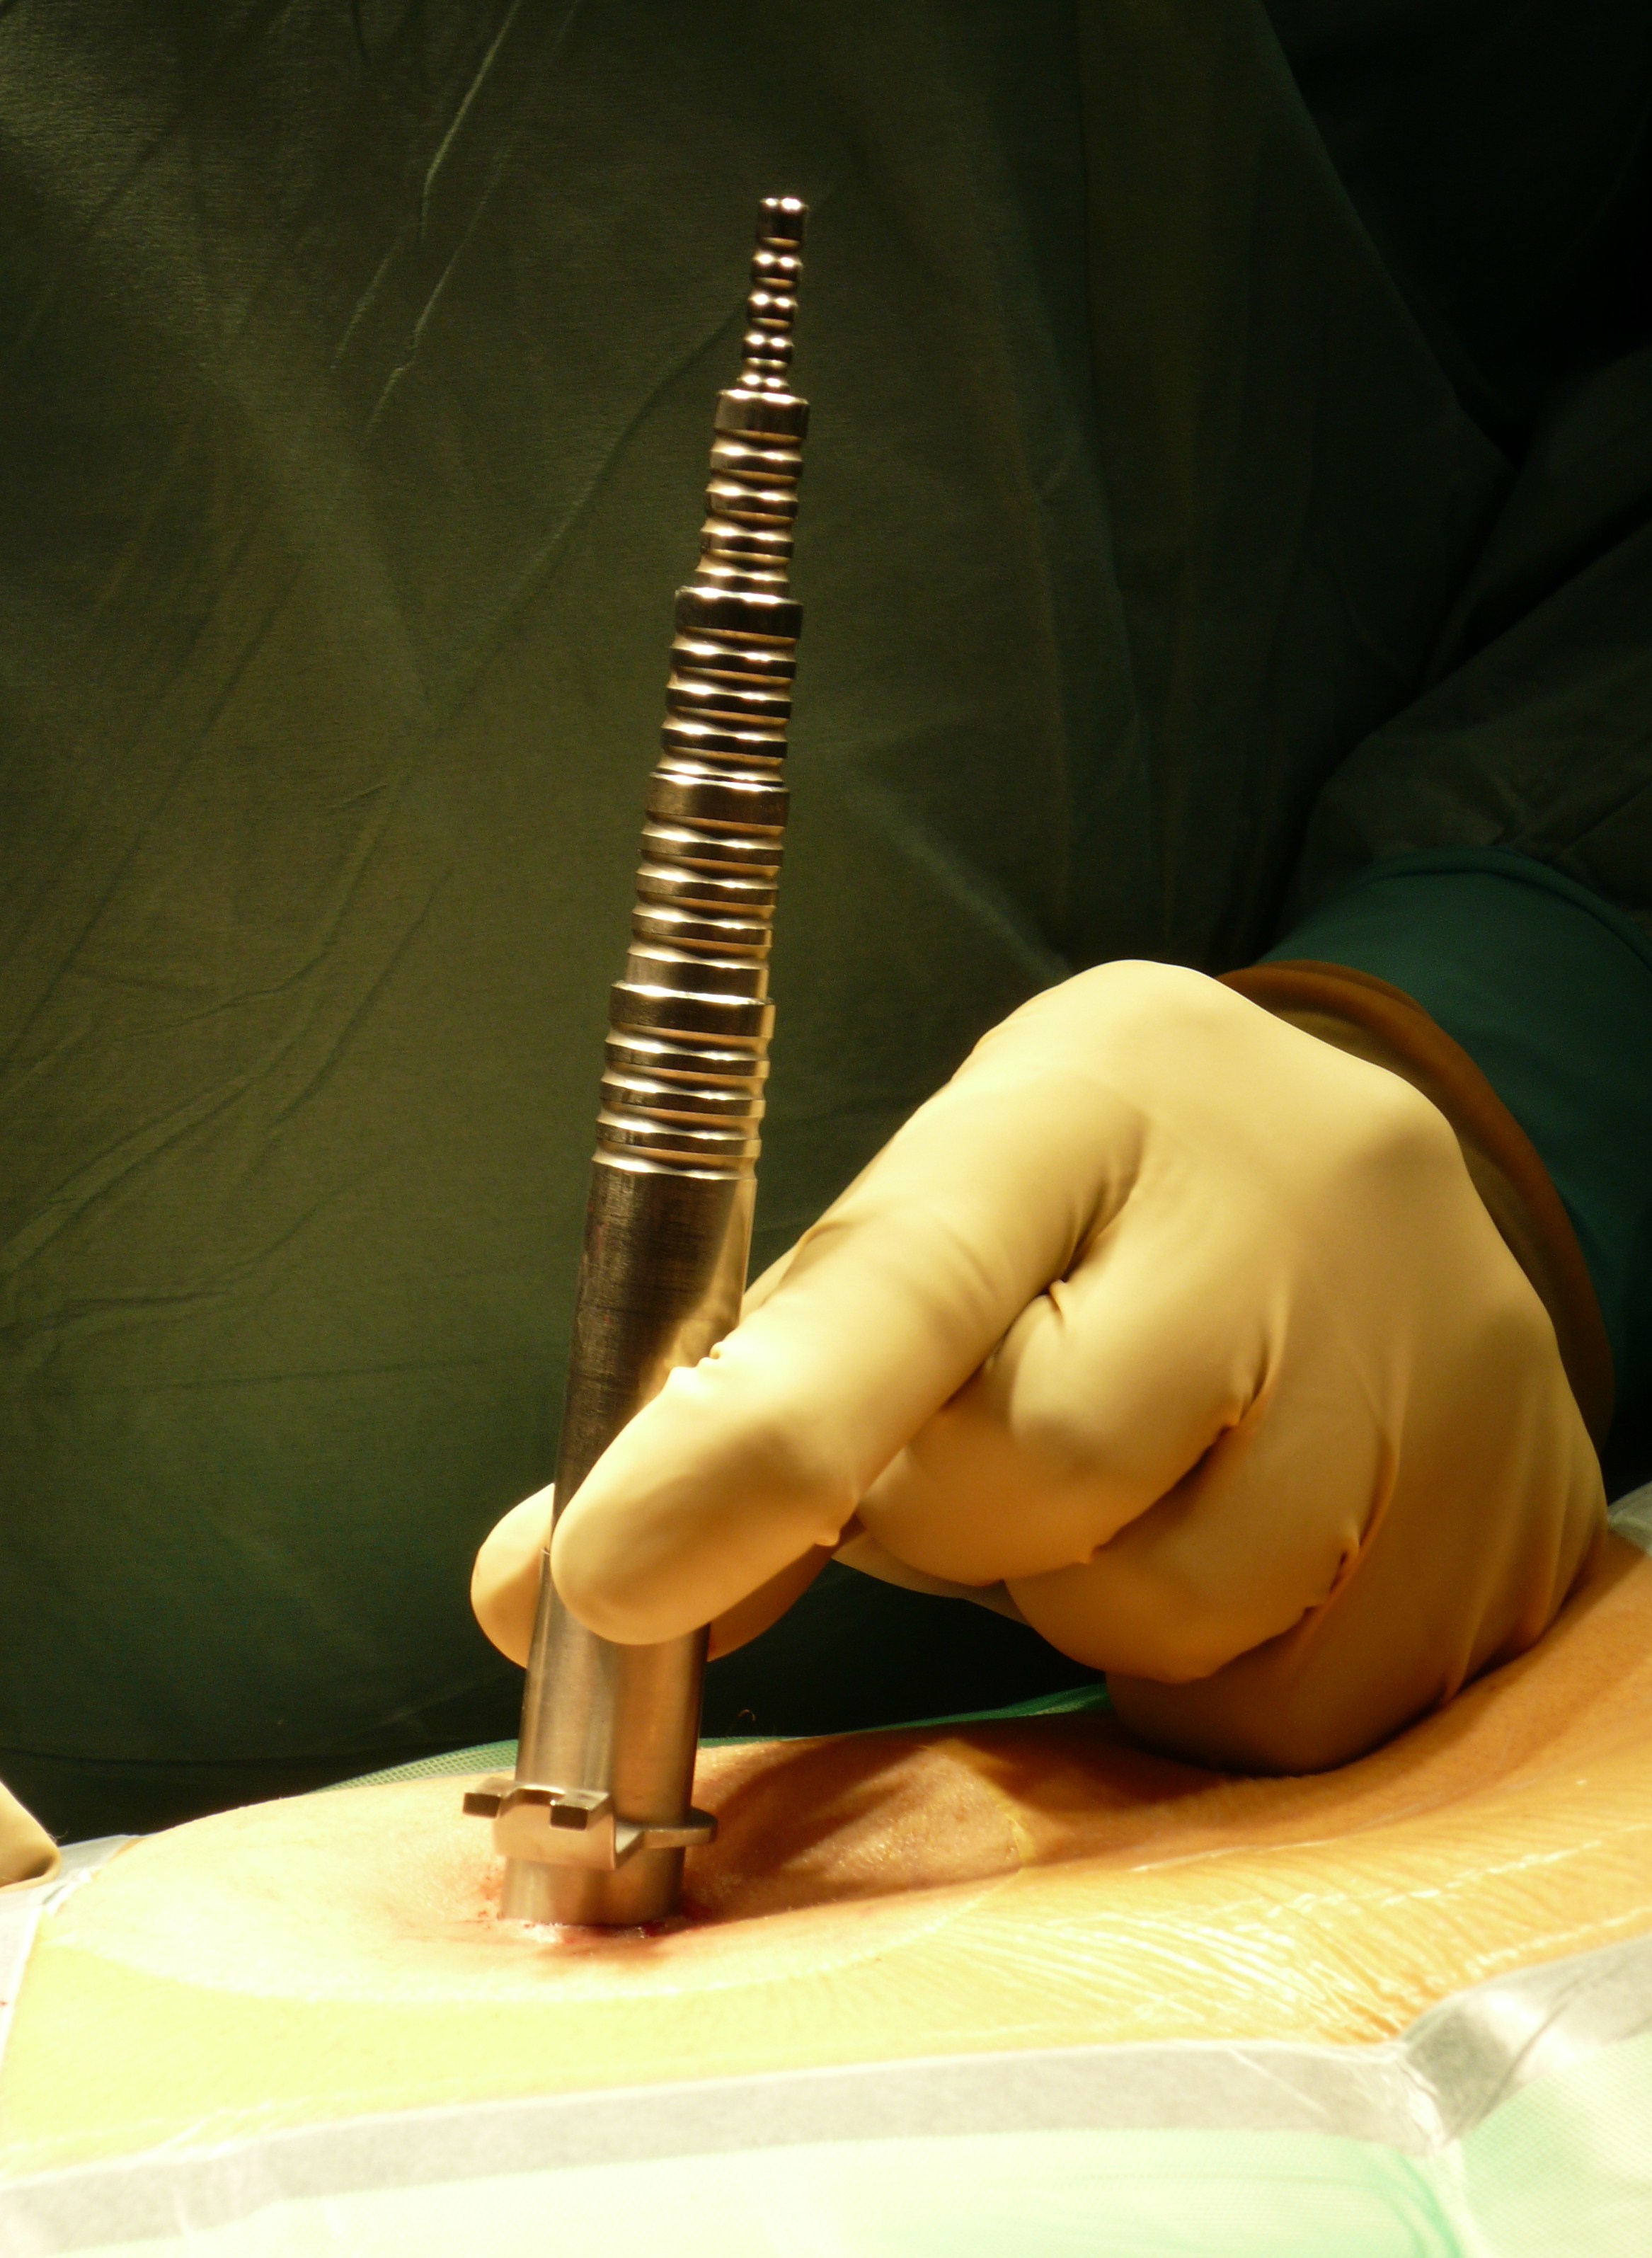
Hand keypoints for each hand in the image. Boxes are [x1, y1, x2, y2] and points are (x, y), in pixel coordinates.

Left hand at [474, 964, 1602, 1770]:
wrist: (1378, 1196)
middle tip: (977, 1446)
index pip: (915, 1269)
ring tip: (1128, 1465)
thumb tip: (535, 1589)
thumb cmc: (1099, 1205)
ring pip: (1151, 1606)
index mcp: (1085, 1097)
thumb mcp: (930, 1216)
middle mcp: (1274, 1212)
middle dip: (946, 1516)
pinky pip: (1266, 1701)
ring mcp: (1418, 1374)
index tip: (605, 1577)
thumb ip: (744, 1393)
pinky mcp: (1495, 1536)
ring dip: (1079, 1587)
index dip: (757, 1434)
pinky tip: (1227, 1531)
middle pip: (1026, 1475)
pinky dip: (1198, 1662)